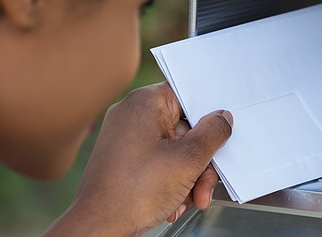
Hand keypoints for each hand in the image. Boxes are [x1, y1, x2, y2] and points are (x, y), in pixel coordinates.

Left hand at [44, 82, 232, 235]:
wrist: (98, 227)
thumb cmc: (135, 191)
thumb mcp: (187, 160)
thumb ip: (212, 133)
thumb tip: (223, 117)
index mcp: (144, 102)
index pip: (186, 96)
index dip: (206, 117)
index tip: (219, 135)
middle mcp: (132, 115)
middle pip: (184, 130)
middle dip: (199, 163)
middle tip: (204, 186)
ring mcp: (125, 137)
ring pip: (173, 150)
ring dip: (187, 178)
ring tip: (187, 201)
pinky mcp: (123, 159)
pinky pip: (157, 162)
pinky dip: (169, 182)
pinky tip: (172, 205)